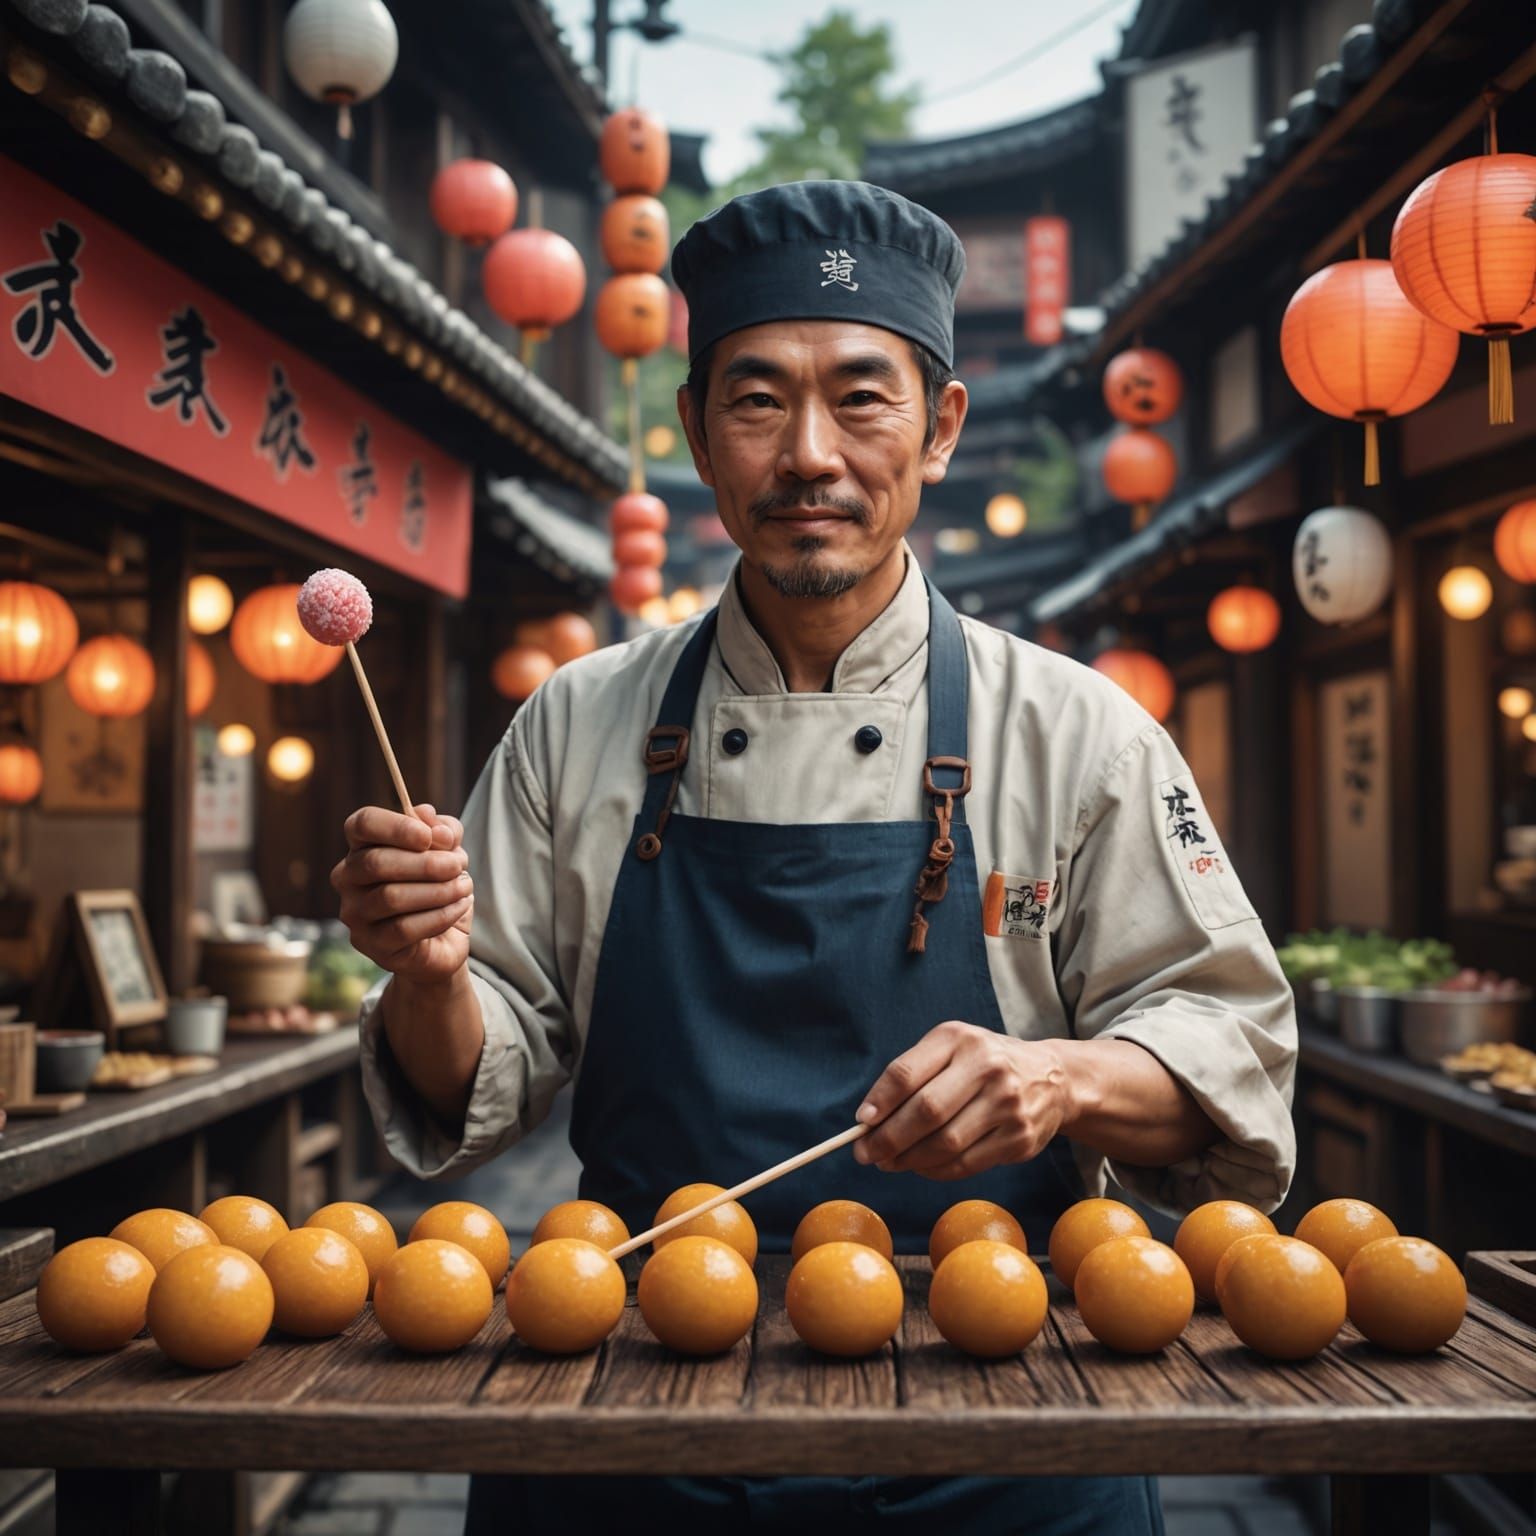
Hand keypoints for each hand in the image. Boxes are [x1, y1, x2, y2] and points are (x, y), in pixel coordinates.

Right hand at [331, 803, 471, 981]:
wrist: (445, 938)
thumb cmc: (439, 886)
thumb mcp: (449, 852)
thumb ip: (444, 830)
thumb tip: (431, 821)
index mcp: (362, 846)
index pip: (362, 824)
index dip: (396, 826)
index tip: (429, 836)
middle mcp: (348, 879)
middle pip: (376, 862)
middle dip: (426, 862)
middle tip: (459, 864)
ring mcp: (355, 914)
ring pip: (391, 897)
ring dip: (438, 889)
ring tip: (464, 886)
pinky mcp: (371, 944)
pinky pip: (404, 928)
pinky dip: (440, 915)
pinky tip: (460, 906)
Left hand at [851, 1021, 1072, 1180]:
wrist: (1052, 1079)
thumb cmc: (984, 1063)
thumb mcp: (951, 1049)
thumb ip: (912, 1075)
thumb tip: (869, 1119)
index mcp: (961, 1040)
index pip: (908, 1073)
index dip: (880, 1101)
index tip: (862, 1122)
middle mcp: (988, 1068)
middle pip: (926, 1112)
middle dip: (888, 1139)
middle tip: (866, 1153)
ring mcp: (1008, 1106)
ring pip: (945, 1144)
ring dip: (909, 1160)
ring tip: (890, 1162)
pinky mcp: (1020, 1140)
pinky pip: (965, 1164)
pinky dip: (935, 1171)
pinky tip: (921, 1167)